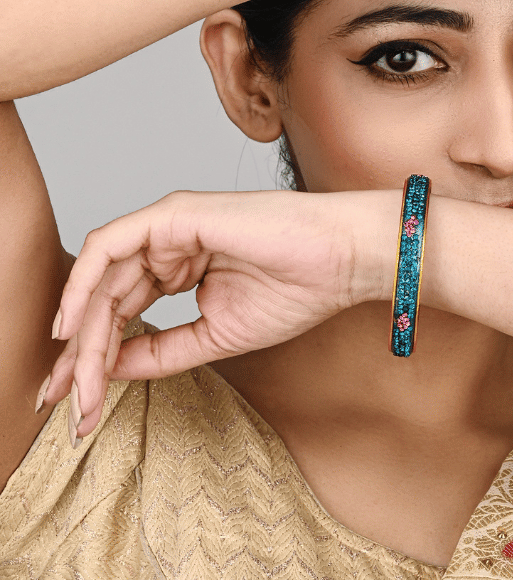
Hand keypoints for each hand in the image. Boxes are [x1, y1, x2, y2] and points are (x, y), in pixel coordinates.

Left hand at [44, 189, 383, 438]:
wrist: (341, 262)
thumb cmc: (299, 289)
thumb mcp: (215, 336)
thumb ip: (162, 349)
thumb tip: (109, 370)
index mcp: (182, 264)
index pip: (123, 309)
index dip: (96, 357)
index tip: (80, 405)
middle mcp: (169, 242)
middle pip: (104, 298)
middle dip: (79, 353)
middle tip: (62, 402)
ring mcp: (169, 225)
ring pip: (101, 278)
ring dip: (81, 333)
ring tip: (74, 383)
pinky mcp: (173, 215)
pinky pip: (108, 247)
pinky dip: (82, 285)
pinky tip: (70, 326)